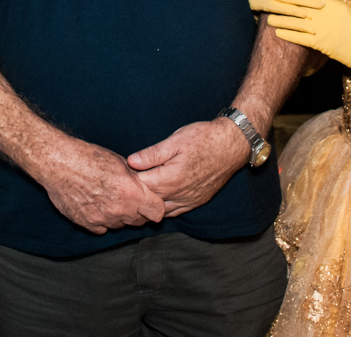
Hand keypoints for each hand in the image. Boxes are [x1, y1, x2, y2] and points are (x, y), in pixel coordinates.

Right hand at [37, 137, 165, 233]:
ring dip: (120, 216)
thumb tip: (144, 186)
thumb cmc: (88, 158)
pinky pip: (103, 228)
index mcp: (131, 192)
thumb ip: (135, 179)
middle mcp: (119, 209)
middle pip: (140, 221)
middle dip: (139, 212)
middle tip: (130, 199)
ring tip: (110, 199)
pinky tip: (97, 205)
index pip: (157, 211)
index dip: (156, 206)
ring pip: (121, 225)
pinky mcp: (88, 223)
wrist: (59, 164)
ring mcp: (103, 219)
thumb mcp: (119, 162)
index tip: (152, 202)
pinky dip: (103, 220)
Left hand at [127, 119, 250, 217]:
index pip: (141, 186)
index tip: (118, 175)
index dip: (128, 181)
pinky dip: (163, 210)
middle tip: (123, 187)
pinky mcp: (197, 201)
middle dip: (135, 195)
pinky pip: (176, 212)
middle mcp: (180, 193)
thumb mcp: (175, 140)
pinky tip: (156, 203)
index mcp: (171, 178)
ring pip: (161, 211)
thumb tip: (130, 161)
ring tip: (137, 197)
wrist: (232, 145)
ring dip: (148, 205)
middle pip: (149, 201)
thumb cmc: (203, 138)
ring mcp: (189, 200)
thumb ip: (152, 154)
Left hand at [267, 0, 350, 62]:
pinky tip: (278, 32)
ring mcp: (323, 29)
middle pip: (300, 7)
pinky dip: (289, 35)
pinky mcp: (321, 43)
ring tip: (269, 19)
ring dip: (282, 20)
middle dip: (283, 4)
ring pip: (298, 22)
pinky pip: (301, 38)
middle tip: (269, 1)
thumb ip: (327, 2)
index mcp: (332, 3)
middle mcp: (326, 14)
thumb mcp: (343, 9)